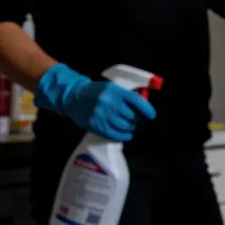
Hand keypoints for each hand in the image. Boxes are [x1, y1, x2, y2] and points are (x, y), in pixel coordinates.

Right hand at [34, 63, 155, 141]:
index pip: (136, 100)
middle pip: (131, 116)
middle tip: (135, 120)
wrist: (74, 97)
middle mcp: (108, 102)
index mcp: (114, 90)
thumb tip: (142, 108)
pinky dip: (123, 136)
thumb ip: (125, 96)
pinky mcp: (96, 125)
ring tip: (130, 126)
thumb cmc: (96, 92)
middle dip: (136, 119)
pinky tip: (126, 135)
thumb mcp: (111, 88)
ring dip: (130, 128)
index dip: (146, 109)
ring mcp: (102, 115)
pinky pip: (114, 134)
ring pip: (124, 126)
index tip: (151, 115)